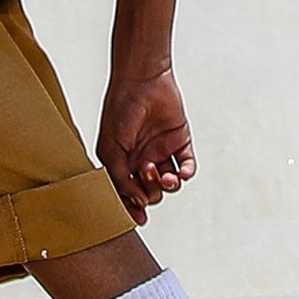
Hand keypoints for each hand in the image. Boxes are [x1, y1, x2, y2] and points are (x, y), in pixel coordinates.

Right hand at [96, 66, 196, 218]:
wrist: (142, 80)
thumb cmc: (120, 109)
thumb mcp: (111, 147)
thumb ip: (120, 176)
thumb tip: (135, 201)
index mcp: (122, 163)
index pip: (128, 194)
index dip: (132, 208)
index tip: (137, 218)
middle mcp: (142, 160)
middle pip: (150, 192)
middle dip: (149, 191)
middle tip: (146, 173)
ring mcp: (162, 152)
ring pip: (169, 184)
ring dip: (168, 186)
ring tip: (164, 176)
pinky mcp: (180, 143)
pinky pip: (187, 167)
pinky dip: (186, 175)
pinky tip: (181, 174)